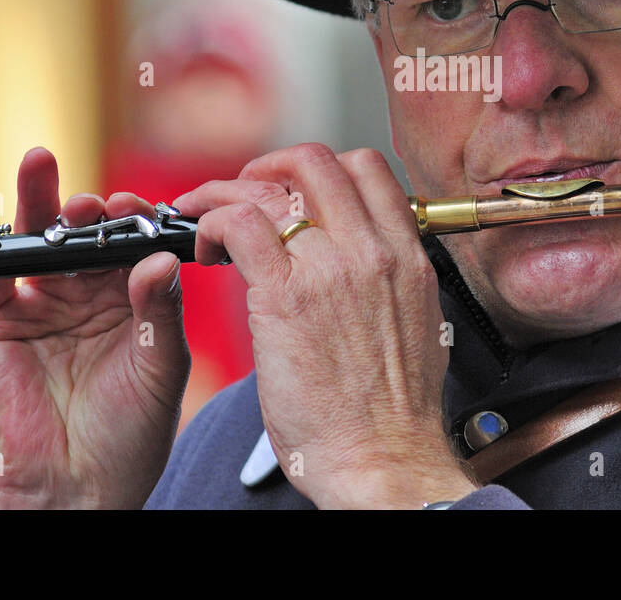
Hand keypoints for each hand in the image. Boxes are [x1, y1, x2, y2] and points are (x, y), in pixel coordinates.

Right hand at [0, 147, 190, 507]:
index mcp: (135, 297)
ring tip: (39, 165)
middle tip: (90, 196)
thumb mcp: (161, 366)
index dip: (133, 220)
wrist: (78, 485)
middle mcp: (88, 293)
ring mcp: (42, 303)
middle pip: (84, 233)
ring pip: (37, 242)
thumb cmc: (133, 431)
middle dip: (85, 206)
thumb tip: (158, 260)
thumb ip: (160, 312)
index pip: (133, 242)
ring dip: (36, 200)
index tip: (137, 208)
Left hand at [175, 144, 477, 508]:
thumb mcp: (417, 327)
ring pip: (271, 186)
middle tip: (245, 192)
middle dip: (270, 166)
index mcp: (408, 257)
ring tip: (205, 215)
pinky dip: (211, 222)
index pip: (368, 169)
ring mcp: (331, 268)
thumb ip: (392, 285)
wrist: (384, 460)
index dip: (322, 169)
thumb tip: (368, 269)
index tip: (295, 189)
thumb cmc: (393, 415)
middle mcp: (373, 251)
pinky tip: (203, 247)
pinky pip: (239, 225)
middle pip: (317, 161)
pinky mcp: (285, 296)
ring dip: (226, 191)